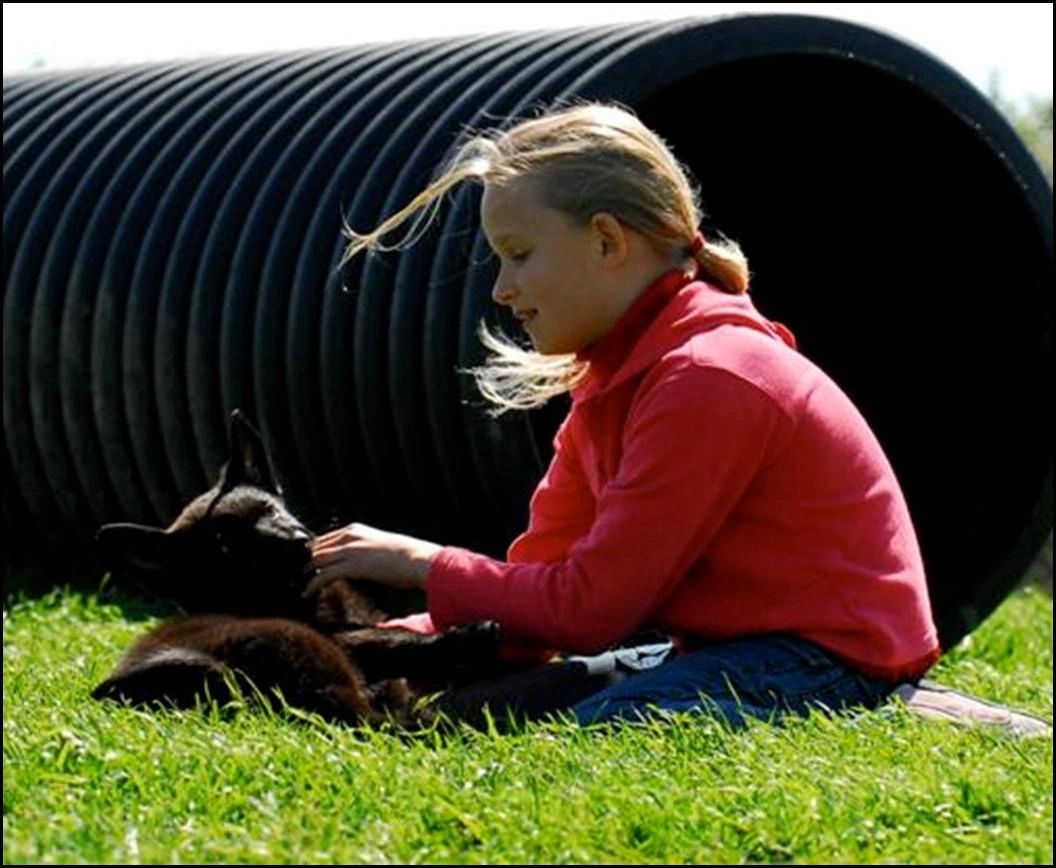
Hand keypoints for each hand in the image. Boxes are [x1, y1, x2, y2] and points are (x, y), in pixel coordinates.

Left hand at [305, 522, 441, 595]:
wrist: (416, 560)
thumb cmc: (405, 555)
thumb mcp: (381, 544)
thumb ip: (366, 548)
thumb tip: (364, 560)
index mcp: (356, 529)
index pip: (325, 538)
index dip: (314, 550)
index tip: (308, 561)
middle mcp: (349, 536)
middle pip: (318, 548)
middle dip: (307, 560)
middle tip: (299, 573)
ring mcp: (349, 550)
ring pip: (318, 560)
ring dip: (307, 572)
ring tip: (300, 583)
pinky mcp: (351, 566)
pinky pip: (324, 575)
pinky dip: (313, 584)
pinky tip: (307, 592)